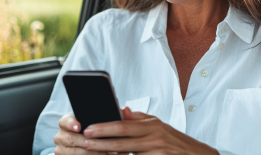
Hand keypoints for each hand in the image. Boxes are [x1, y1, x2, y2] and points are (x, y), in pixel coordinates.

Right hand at [54, 115, 107, 154]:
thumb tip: (99, 125)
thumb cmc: (85, 132)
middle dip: (88, 141)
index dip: (72, 124)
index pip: (65, 121)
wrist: (79, 145)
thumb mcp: (85, 125)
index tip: (79, 127)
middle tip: (101, 142)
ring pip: (74, 152)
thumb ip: (89, 124)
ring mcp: (60, 149)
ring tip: (105, 151)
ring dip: (91, 152)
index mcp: (64, 124)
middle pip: (72, 139)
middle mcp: (59, 137)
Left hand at [81, 107, 218, 154]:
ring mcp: (158, 152)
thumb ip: (139, 118)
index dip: (104, 127)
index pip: (123, 125)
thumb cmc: (175, 141)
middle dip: (101, 142)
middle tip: (85, 143)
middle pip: (122, 141)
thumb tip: (120, 108)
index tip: (89, 128)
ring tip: (94, 154)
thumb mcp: (159, 125)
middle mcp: (154, 138)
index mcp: (152, 125)